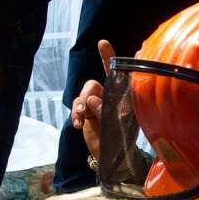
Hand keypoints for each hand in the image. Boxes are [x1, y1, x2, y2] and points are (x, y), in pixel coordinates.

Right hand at [71, 40, 114, 161]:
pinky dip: (75, 115)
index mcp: (122, 96)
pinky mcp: (87, 114)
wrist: (112, 156)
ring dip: (79, 106)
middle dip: (86, 95)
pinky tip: (78, 125)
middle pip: (92, 85)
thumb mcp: (119, 123)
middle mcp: (109, 97)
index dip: (108, 57)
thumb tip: (91, 99)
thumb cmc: (122, 139)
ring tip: (82, 119)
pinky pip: (76, 107)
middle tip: (86, 111)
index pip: (115, 73)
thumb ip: (106, 109)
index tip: (102, 43)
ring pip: (82, 95)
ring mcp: (97, 105)